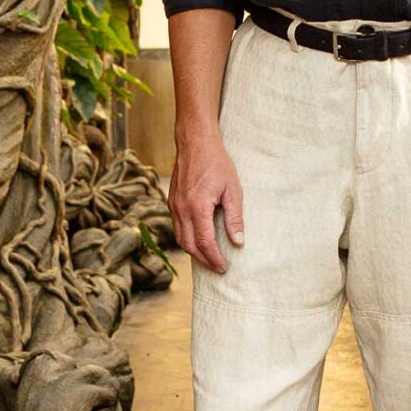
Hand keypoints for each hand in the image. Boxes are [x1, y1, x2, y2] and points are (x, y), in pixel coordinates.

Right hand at [168, 130, 243, 272]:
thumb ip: (235, 218)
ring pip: (180, 238)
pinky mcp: (172, 201)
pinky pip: (177, 227)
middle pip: (189, 245)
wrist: (195, 142)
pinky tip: (198, 239)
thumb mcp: (233, 190)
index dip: (214, 258)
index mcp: (198, 207)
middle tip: (218, 267)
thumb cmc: (217, 163)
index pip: (204, 242)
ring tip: (209, 257)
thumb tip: (238, 242)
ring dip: (194, 251)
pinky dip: (187, 238)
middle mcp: (182, 209)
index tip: (224, 267)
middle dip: (203, 260)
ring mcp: (174, 205)